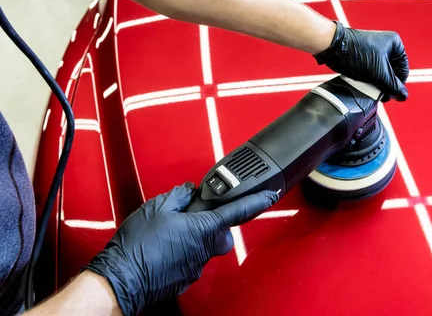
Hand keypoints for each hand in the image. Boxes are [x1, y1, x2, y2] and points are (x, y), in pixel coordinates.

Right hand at [84, 182, 278, 315]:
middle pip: (221, 232)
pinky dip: (182, 253)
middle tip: (191, 218)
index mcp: (203, 228)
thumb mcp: (156, 208)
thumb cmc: (137, 246)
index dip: (257, 202)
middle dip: (212, 223)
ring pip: (204, 246)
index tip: (271, 196)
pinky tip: (163, 250)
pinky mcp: (185, 278)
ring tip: (168, 234)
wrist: (121, 279)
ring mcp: (196, 266)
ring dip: (193, 238)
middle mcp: (205, 249)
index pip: (239, 212)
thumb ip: (178, 196)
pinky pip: (191, 259)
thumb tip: (187, 191)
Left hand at [313, 21, 408, 100]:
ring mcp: (373, 50)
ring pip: (380, 73)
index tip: (390, 94)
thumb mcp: (380, 75)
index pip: (403, 70)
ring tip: (371, 91)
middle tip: (381, 95)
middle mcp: (385, 44)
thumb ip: (394, 87)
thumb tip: (403, 96)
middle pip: (392, 72)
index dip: (398, 84)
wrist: (332, 47)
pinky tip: (364, 86)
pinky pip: (370, 71)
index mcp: (394, 44)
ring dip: (377, 84)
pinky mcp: (362, 56)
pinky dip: (369, 80)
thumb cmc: (357, 55)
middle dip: (387, 85)